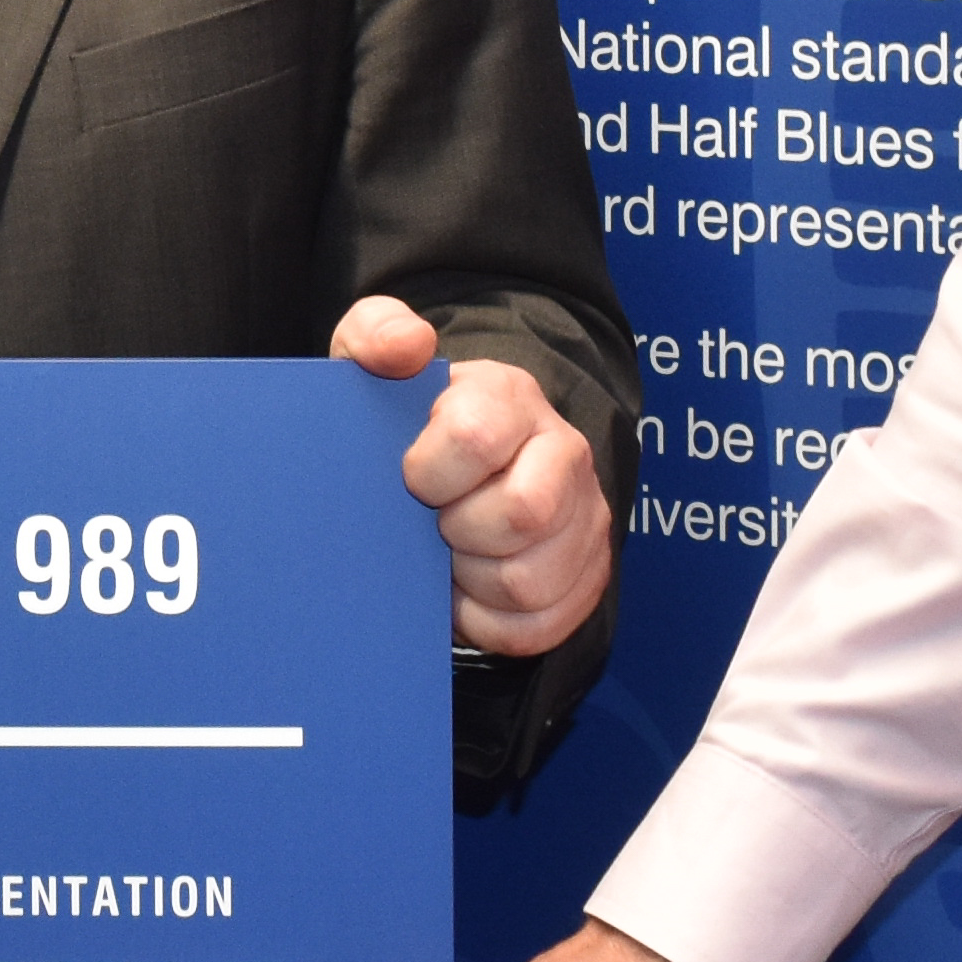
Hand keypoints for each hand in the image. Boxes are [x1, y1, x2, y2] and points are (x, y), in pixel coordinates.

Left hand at [331, 296, 608, 656]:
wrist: (454, 470)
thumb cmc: (408, 422)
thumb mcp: (375, 364)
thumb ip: (376, 334)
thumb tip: (406, 344)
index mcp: (511, 396)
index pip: (478, 437)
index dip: (429, 472)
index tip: (410, 479)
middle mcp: (563, 452)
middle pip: (522, 514)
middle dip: (458, 532)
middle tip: (432, 524)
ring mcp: (584, 517)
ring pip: (530, 581)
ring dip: (472, 581)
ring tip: (448, 557)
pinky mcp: (586, 576)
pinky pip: (539, 626)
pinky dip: (489, 622)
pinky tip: (467, 591)